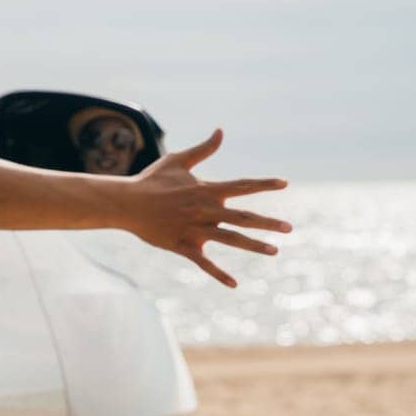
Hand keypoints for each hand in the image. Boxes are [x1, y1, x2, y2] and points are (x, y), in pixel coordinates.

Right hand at [121, 129, 290, 286]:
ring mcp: (195, 230)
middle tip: (289, 228)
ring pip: (230, 240)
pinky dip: (218, 273)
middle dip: (267, 223)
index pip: (241, 186)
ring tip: (274, 251)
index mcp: (206, 189)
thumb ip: (203, 149)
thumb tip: (221, 131)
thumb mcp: (178, 161)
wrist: (127, 203)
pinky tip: (234, 284)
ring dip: (253, 246)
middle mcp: (205, 210)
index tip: (284, 183)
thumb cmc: (152, 180)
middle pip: (242, 217)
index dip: (263, 184)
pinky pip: (204, 262)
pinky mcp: (183, 246)